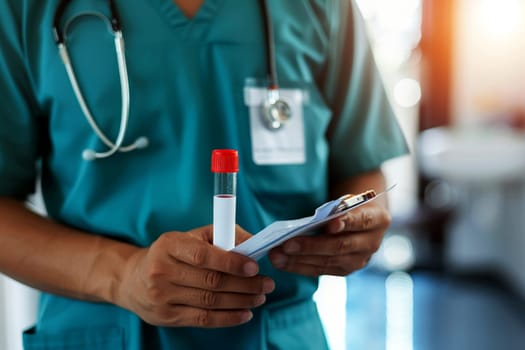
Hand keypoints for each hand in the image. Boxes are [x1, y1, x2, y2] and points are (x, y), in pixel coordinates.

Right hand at [116, 225, 274, 327]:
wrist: (132, 279)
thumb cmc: (171, 253)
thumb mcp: (190, 237)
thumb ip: (222, 235)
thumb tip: (253, 243)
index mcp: (169, 245)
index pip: (203, 255)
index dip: (231, 262)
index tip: (254, 267)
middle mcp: (162, 271)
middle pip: (211, 281)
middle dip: (245, 284)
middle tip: (267, 284)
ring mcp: (162, 296)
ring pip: (210, 301)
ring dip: (241, 301)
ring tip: (260, 297)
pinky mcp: (166, 316)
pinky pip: (203, 319)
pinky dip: (228, 318)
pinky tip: (245, 313)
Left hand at [268, 202, 389, 275]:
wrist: (363, 220)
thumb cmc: (350, 206)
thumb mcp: (348, 200)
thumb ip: (336, 209)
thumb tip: (312, 221)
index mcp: (377, 219)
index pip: (361, 221)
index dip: (346, 223)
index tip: (330, 224)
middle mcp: (371, 243)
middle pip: (340, 246)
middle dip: (311, 246)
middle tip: (287, 244)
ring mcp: (359, 260)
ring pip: (327, 262)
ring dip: (299, 260)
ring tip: (277, 255)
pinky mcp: (345, 270)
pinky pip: (320, 270)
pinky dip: (299, 266)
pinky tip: (282, 262)